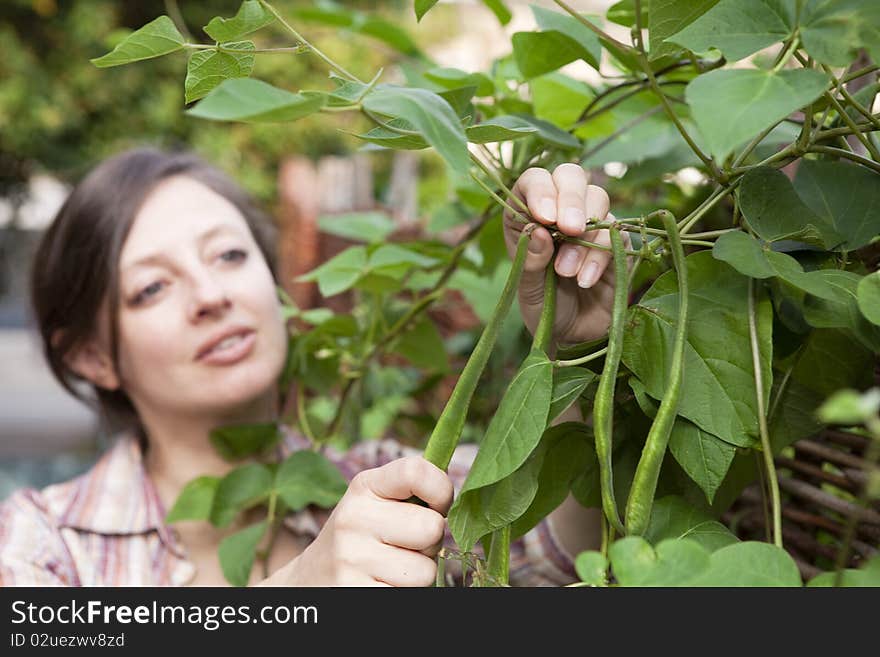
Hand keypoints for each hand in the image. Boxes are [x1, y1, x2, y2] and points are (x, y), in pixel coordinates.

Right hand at [278, 456, 451, 585]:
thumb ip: (413, 491)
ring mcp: (351, 559)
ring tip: (391, 568)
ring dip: (417, 575)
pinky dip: (402, 594)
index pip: (417, 471)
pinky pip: (408, 596)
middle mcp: (353, 518)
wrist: (311, 578)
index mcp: (364, 487)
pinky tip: (381, 585)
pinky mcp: (354, 593)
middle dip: (429, 542)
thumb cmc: (362, 536)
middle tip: (406, 545)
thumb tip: (458, 493)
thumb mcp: (376, 502)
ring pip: (426, 571)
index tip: (438, 504)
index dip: (441, 489)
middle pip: (432, 528)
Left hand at [502, 163, 630, 345]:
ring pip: (598, 199)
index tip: (544, 215)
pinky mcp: (617, 243)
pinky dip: (600, 257)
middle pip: (572, 176)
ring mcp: (591, 224)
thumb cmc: (543, 308)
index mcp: (528, 214)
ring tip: (565, 272)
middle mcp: (560, 211)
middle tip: (569, 229)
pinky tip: (584, 281)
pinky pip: (616, 234)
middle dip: (571, 199)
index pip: (534, 180)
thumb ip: (530, 261)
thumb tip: (538, 230)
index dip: (540, 189)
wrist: (573, 338)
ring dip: (584, 237)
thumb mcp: (528, 289)